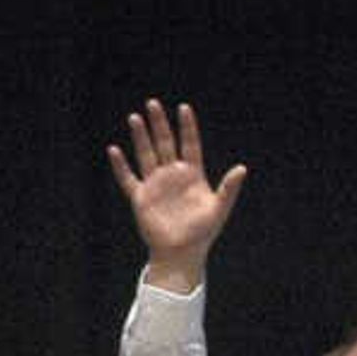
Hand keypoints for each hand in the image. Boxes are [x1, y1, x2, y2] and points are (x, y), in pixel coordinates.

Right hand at [106, 99, 245, 291]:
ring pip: (146, 155)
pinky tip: (115, 150)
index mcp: (192, 176)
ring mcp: (155, 184)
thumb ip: (229, 188)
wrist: (182, 252)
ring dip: (140, 137)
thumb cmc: (203, 232)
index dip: (187, 127)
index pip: (190, 145)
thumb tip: (242, 168)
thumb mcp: (219, 208)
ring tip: (135, 117)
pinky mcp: (140, 197)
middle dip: (159, 125)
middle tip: (153, 103)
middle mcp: (172, 176)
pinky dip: (121, 166)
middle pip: (165, 144)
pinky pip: (128, 178)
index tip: (184, 108)